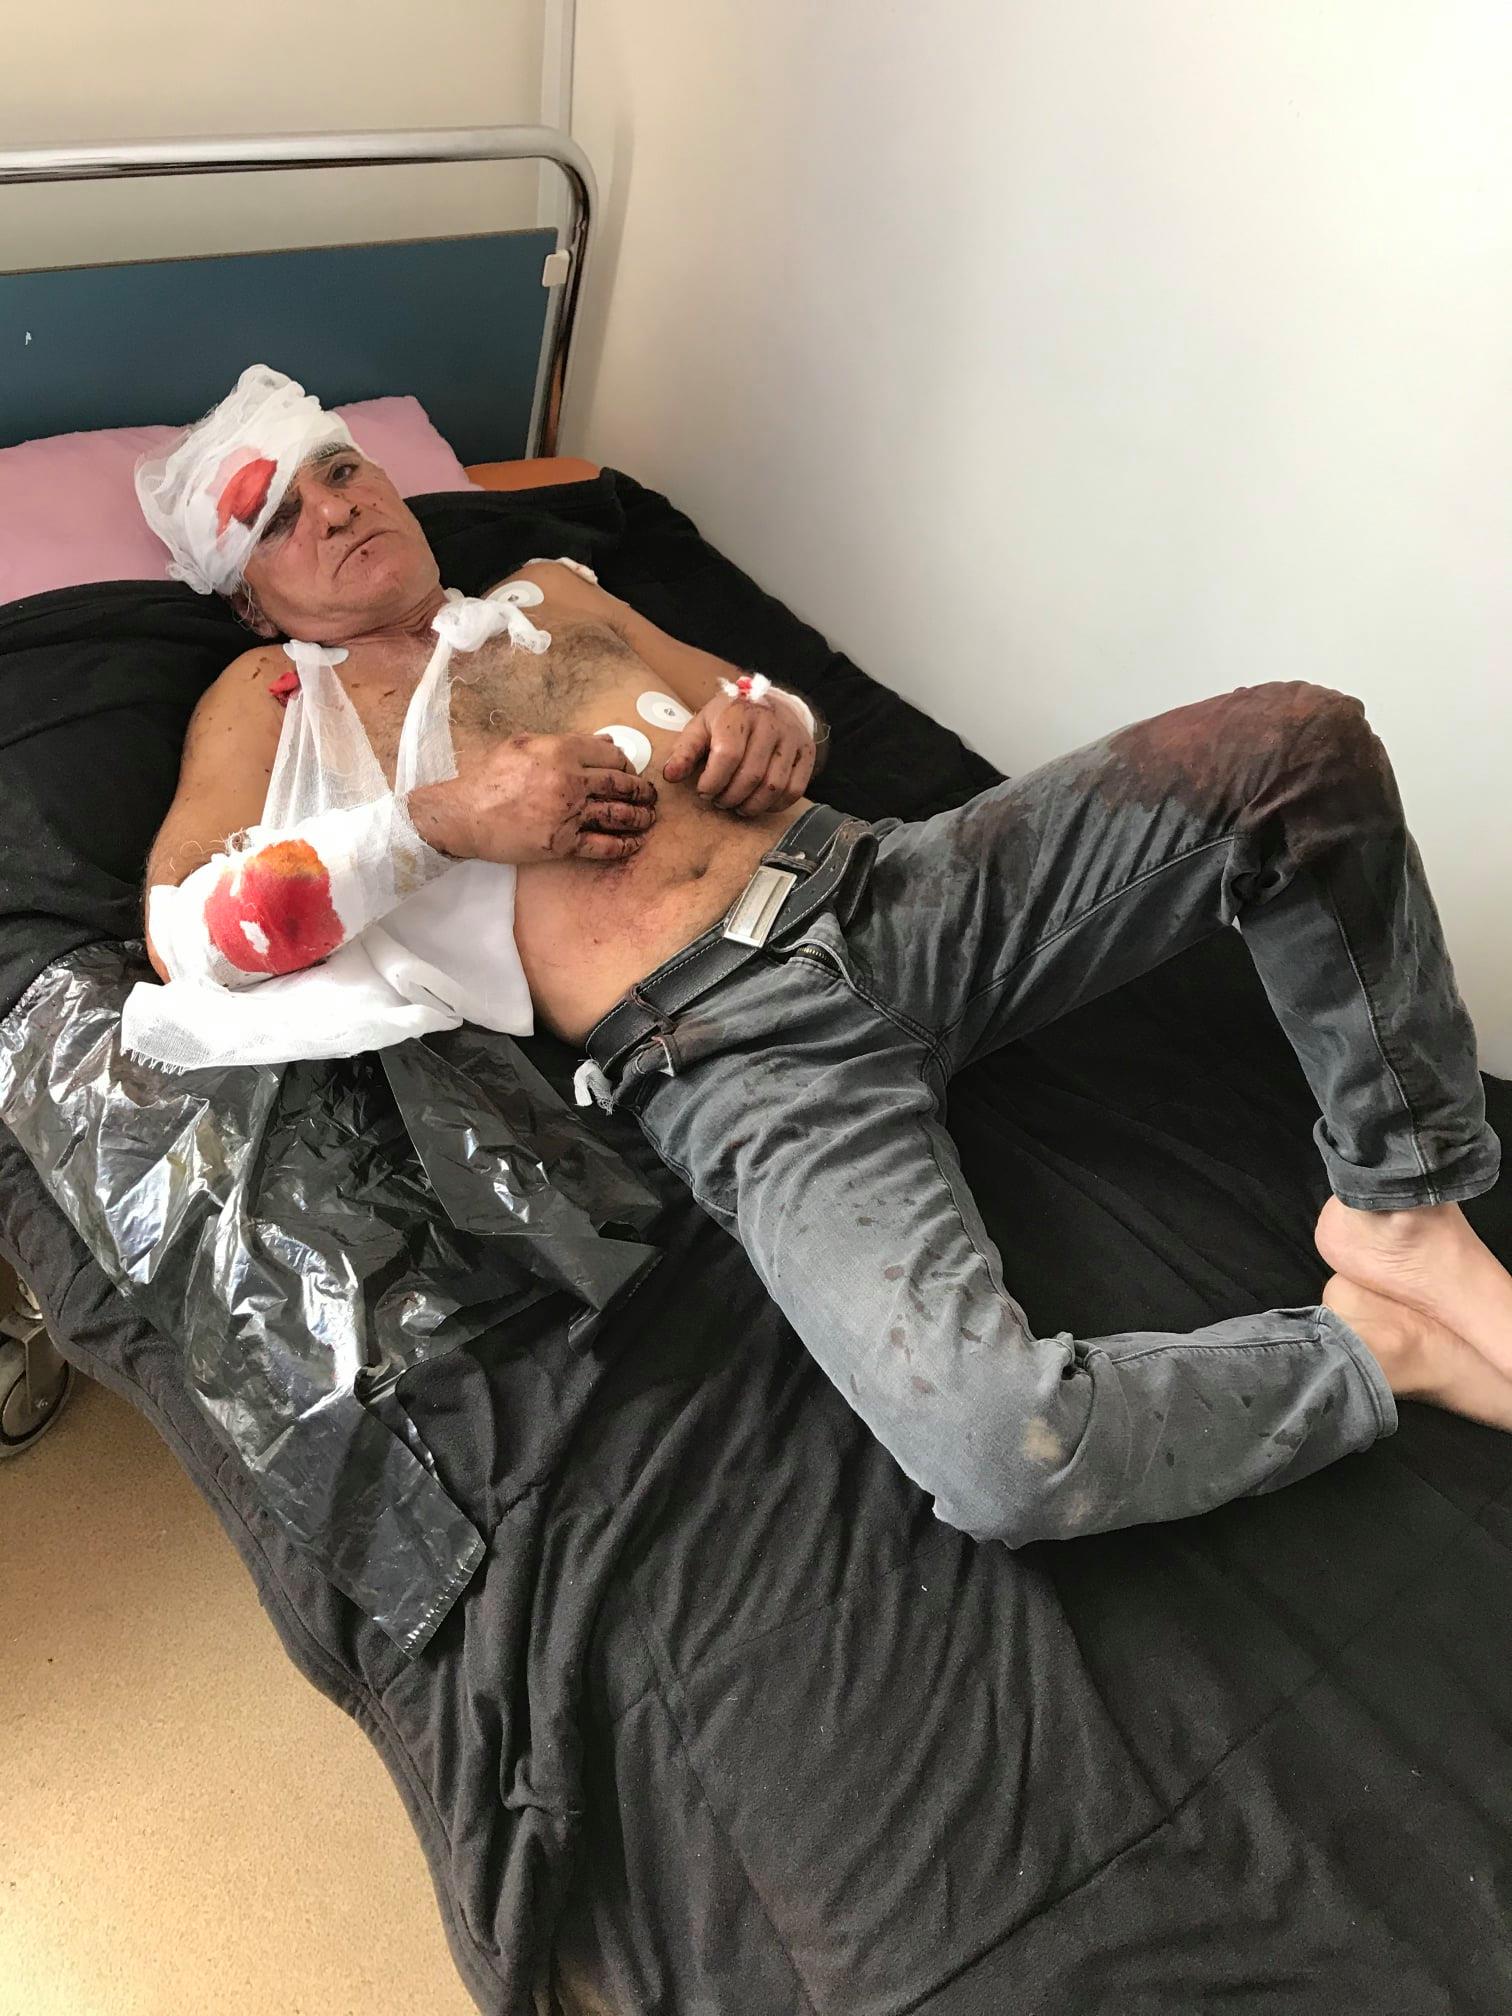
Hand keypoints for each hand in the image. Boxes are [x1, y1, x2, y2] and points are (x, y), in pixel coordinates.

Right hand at [409, 733, 657, 863]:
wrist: (464, 814)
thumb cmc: (490, 777)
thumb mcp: (524, 744)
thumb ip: (567, 741)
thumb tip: (606, 741)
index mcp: (562, 750)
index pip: (612, 755)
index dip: (626, 765)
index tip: (629, 772)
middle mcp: (570, 780)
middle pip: (622, 784)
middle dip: (642, 791)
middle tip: (649, 796)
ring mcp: (569, 813)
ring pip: (619, 814)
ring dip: (640, 817)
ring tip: (649, 818)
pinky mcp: (563, 842)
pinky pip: (603, 846)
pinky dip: (624, 845)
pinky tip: (634, 844)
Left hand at [662, 691, 814, 815]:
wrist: (770, 702)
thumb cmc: (730, 718)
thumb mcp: (702, 725)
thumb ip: (685, 750)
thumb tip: (670, 776)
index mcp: (739, 714)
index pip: (728, 756)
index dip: (713, 781)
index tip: (704, 790)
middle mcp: (770, 724)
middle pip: (751, 775)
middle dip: (729, 797)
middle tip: (719, 801)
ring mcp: (792, 739)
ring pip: (773, 787)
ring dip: (751, 805)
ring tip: (737, 804)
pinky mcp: (806, 753)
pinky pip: (795, 790)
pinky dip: (775, 805)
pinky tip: (759, 803)